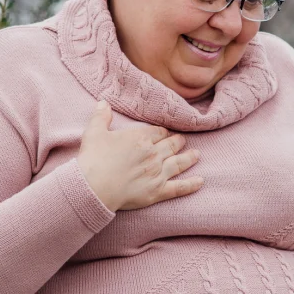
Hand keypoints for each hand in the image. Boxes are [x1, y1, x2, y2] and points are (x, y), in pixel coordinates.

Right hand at [77, 100, 202, 211]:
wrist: (94, 187)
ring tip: (197, 154)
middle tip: (183, 141)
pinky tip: (200, 182)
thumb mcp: (94, 132)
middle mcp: (153, 153)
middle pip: (171, 145)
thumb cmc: (93, 159)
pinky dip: (191, 185)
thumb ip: (101, 116)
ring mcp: (158, 173)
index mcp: (140, 138)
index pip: (158, 132)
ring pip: (179, 163)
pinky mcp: (158, 191)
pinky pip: (180, 187)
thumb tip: (103, 102)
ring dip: (189, 158)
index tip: (165, 133)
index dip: (162, 132)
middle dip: (178, 142)